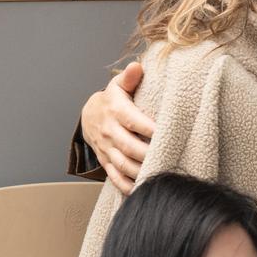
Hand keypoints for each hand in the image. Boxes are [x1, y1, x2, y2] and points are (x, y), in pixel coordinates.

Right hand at [81, 62, 154, 194]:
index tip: (166, 132)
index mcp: (116, 112)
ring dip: (140, 172)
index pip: (134, 121)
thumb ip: (129, 78)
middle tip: (167, 158)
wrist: (89, 116)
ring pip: (122, 164)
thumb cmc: (113, 100)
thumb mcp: (118, 86)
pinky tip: (141, 190)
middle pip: (129, 146)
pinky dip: (126, 186)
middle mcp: (110, 132)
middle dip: (147, 154)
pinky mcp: (106, 161)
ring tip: (158, 176)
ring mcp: (107, 149)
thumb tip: (137, 66)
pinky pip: (115, 176)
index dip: (149, 128)